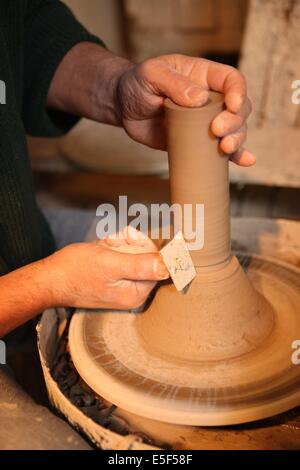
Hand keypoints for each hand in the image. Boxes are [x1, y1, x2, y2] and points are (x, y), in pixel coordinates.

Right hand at [46, 227, 168, 309]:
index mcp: (136, 293)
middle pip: (146, 256)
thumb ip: (141, 265)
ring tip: (103, 245)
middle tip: (113, 241)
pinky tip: (101, 248)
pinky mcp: (113, 278)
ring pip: (133, 252)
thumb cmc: (75, 271)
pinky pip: (122, 256)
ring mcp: (123, 285)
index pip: (157, 262)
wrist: (50, 278)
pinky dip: (112, 248)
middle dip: (129, 243)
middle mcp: (133, 292)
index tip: (130, 237)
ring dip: (119, 243)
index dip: (144, 245)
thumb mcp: (111, 264)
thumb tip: (171, 266)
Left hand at [116, 54, 253, 165]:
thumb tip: (199, 99)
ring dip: (237, 139)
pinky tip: (245, 161)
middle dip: (235, 121)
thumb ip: (174, 82)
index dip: (238, 92)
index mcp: (203, 76)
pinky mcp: (199, 142)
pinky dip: (236, 156)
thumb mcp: (151, 75)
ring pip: (235, 129)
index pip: (232, 80)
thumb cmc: (137, 84)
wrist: (124, 108)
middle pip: (239, 108)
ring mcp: (206, 122)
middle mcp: (211, 98)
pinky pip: (221, 149)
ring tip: (225, 148)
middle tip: (217, 131)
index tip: (231, 106)